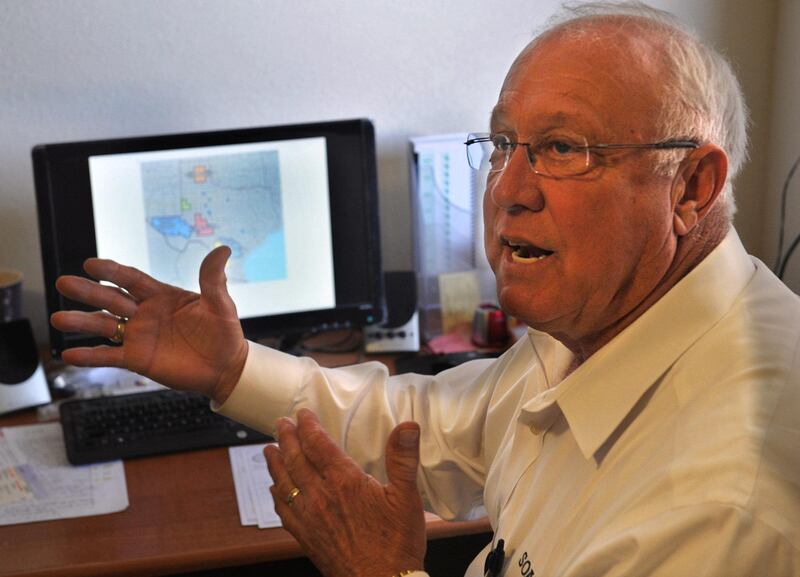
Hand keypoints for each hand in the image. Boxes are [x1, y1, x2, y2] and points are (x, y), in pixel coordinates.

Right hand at [50, 246, 247, 402]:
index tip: (91, 264)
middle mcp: (145, 313)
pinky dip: (89, 356)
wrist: (226, 367)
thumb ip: (213, 280)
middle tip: (63, 282)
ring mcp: (138, 336)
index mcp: (162, 296)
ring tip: (57, 318)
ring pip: (105, 326)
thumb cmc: (224, 333)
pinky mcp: (137, 359)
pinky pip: (109, 356)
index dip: (112, 271)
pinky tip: (68, 354)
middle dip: (88, 291)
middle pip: (111, 299)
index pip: (132, 279)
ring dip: (81, 322)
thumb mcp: (220, 305)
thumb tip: (223, 249)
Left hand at [265, 409, 425, 576]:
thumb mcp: (407, 497)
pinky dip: (275, 496)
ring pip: (284, 483)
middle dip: (287, 438)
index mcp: (344, 482)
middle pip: (296, 459)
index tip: (303, 414)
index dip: (308, 426)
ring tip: (268, 449)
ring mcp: (310, 518)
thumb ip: (403, 459)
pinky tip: (274, 490)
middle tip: (280, 423)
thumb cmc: (396, 544)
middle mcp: (321, 496)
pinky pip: (283, 511)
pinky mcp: (306, 537)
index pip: (319, 445)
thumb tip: (408, 426)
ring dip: (275, 463)